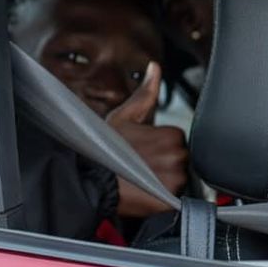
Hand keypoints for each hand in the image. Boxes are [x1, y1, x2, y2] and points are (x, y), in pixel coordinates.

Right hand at [104, 61, 188, 217]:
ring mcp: (176, 179)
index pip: (177, 144)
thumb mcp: (125, 115)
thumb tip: (155, 67)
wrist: (88, 177)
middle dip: (163, 165)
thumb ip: (146, 92)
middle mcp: (178, 155)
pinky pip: (174, 200)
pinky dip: (162, 199)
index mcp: (173, 134)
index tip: (142, 153)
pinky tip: (145, 194)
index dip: (159, 149)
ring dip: (163, 182)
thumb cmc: (102, 147)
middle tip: (139, 167)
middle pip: (179, 162)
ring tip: (140, 180)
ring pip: (177, 181)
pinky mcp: (170, 200)